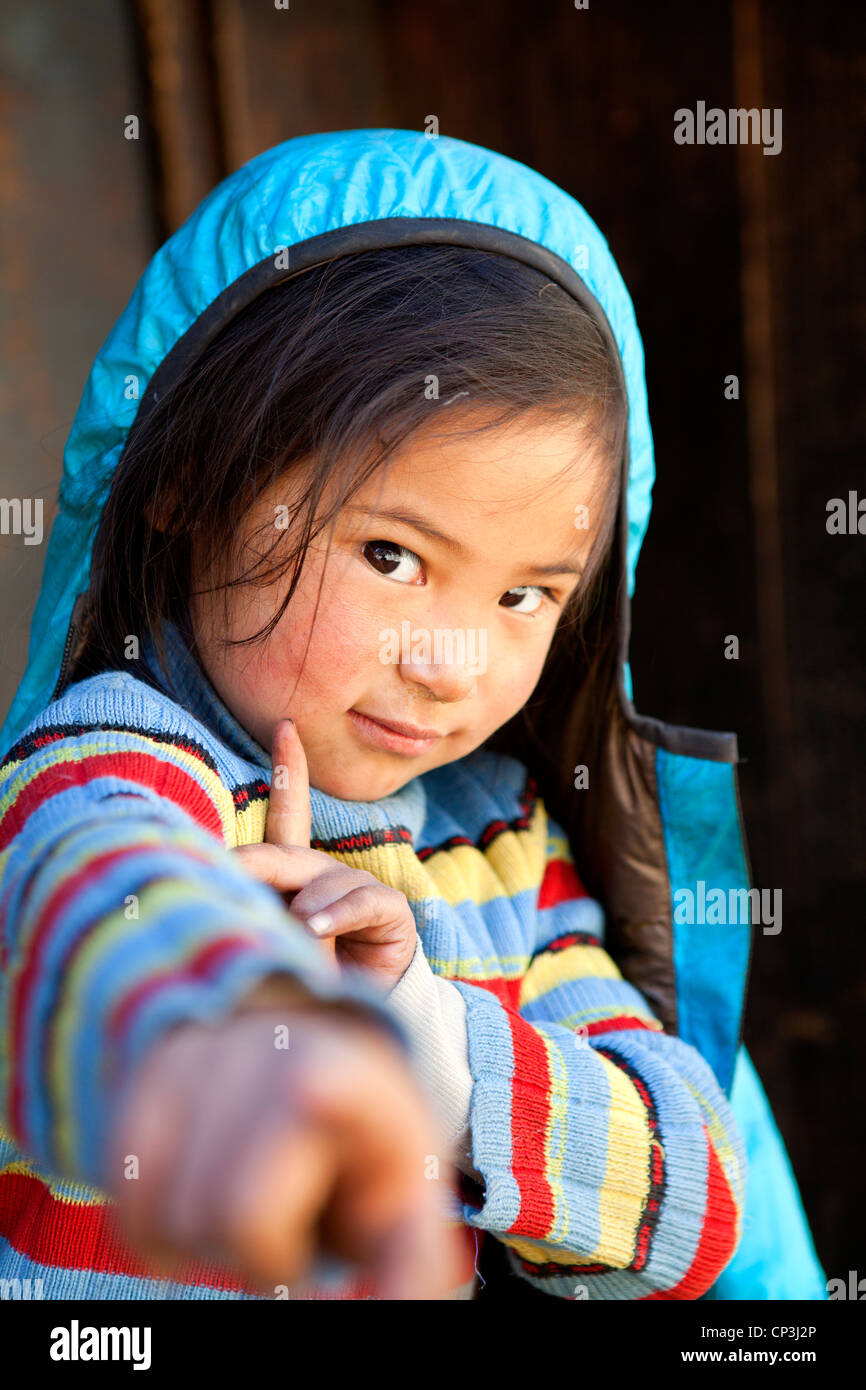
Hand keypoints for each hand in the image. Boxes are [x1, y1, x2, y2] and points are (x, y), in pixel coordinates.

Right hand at [108, 1002, 464, 1298]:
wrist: (308, 1073)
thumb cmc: (360, 1157)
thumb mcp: (402, 1199)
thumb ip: (413, 1259)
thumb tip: (414, 1306)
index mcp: (357, 1079)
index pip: (328, 1082)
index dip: (321, 1090)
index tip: (309, 1089)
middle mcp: (274, 1047)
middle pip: (235, 1218)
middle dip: (262, 1254)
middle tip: (292, 1223)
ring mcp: (201, 1053)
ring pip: (170, 1218)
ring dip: (204, 1239)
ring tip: (250, 1196)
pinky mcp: (144, 1076)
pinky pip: (123, 1201)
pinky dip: (153, 1227)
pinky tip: (197, 1195)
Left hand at [232, 719, 417, 989]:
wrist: (349, 1031)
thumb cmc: (301, 987)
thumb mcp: (269, 947)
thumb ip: (251, 919)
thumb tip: (223, 892)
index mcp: (295, 880)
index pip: (289, 816)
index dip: (289, 771)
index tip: (284, 727)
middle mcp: (326, 878)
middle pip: (288, 853)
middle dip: (256, 862)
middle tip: (223, 870)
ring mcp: (360, 892)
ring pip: (324, 877)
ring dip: (303, 902)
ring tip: (291, 928)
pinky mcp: (391, 913)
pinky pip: (362, 899)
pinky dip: (336, 911)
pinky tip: (315, 926)